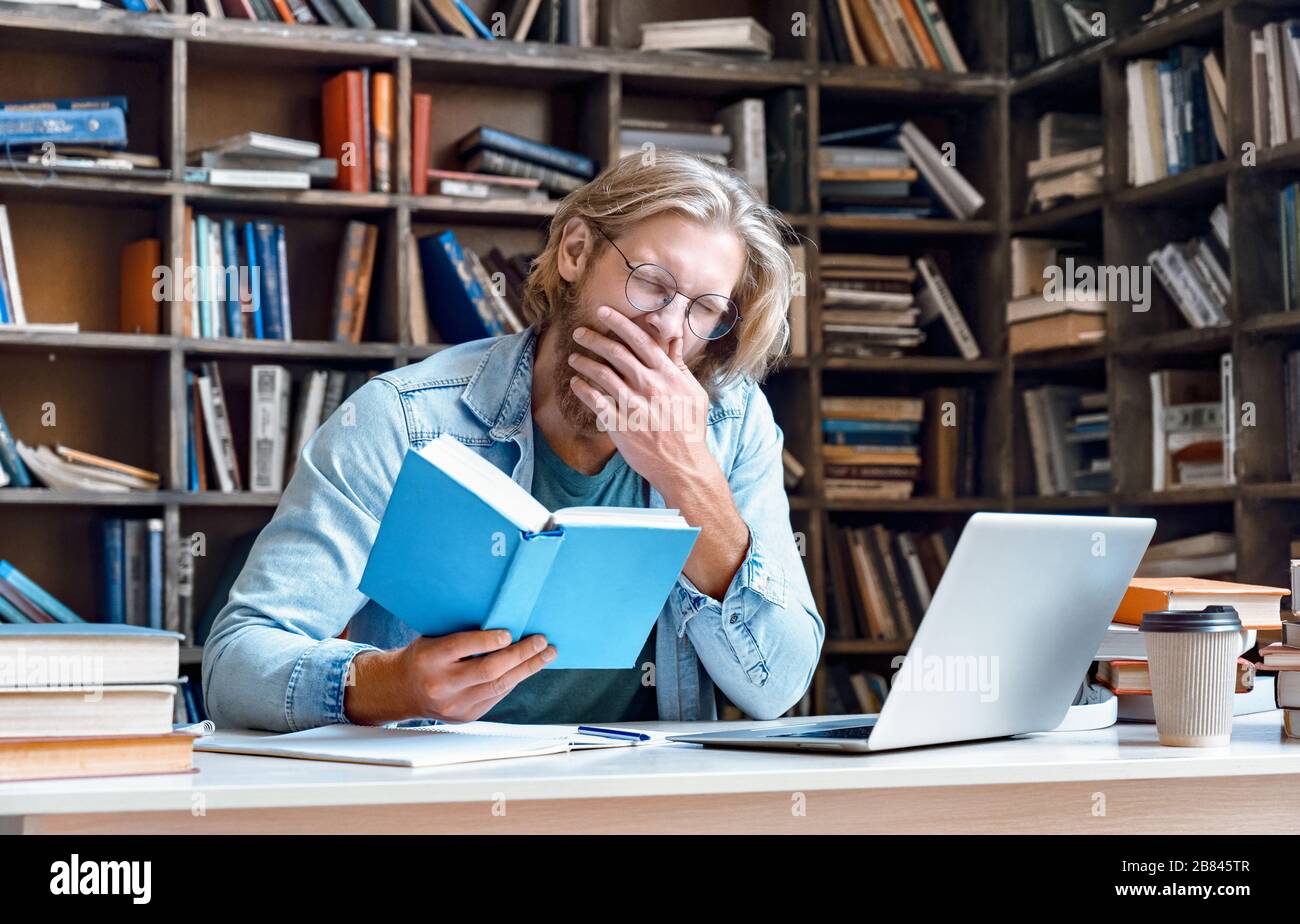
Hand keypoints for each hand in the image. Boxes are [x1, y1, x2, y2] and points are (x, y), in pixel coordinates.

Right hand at [345, 630, 554, 724]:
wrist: (403, 690)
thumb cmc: (423, 656)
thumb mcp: (433, 638)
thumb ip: (462, 634)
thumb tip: (504, 622)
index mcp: (429, 658)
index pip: (462, 647)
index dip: (487, 640)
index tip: (510, 633)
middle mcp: (441, 684)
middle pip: (488, 670)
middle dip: (520, 655)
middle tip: (541, 641)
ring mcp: (455, 705)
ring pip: (499, 686)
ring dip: (527, 668)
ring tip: (546, 654)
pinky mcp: (466, 716)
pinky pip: (497, 696)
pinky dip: (514, 679)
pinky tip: (528, 667)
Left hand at [567, 305, 713, 490]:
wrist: (683, 464)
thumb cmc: (690, 428)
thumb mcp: (693, 392)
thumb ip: (679, 364)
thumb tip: (676, 338)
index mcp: (667, 375)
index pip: (640, 340)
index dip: (619, 322)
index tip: (603, 312)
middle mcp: (649, 385)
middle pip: (616, 352)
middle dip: (594, 338)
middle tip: (580, 332)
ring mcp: (633, 404)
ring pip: (601, 373)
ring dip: (584, 362)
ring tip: (574, 357)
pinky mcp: (619, 424)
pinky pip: (594, 400)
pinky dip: (583, 388)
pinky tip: (576, 383)